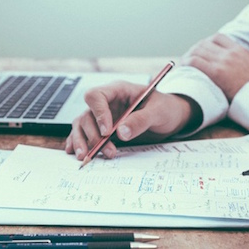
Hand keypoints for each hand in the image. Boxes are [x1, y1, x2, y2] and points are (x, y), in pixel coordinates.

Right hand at [65, 81, 200, 159]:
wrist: (171, 117)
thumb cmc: (166, 108)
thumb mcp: (158, 112)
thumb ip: (141, 120)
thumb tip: (121, 133)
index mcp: (119, 90)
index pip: (97, 96)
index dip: (98, 113)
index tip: (108, 132)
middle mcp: (108, 102)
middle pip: (87, 114)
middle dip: (94, 135)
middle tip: (108, 151)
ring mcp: (104, 115)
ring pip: (82, 125)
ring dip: (83, 141)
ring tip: (87, 157)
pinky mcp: (104, 128)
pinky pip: (85, 133)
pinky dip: (79, 143)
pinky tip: (77, 153)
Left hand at [181, 34, 248, 100]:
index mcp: (240, 51)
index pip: (218, 38)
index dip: (206, 43)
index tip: (202, 51)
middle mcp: (231, 53)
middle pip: (204, 43)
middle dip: (194, 50)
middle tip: (188, 60)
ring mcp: (223, 62)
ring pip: (197, 50)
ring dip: (188, 56)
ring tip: (183, 65)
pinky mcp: (217, 73)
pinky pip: (195, 62)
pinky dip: (186, 64)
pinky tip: (182, 69)